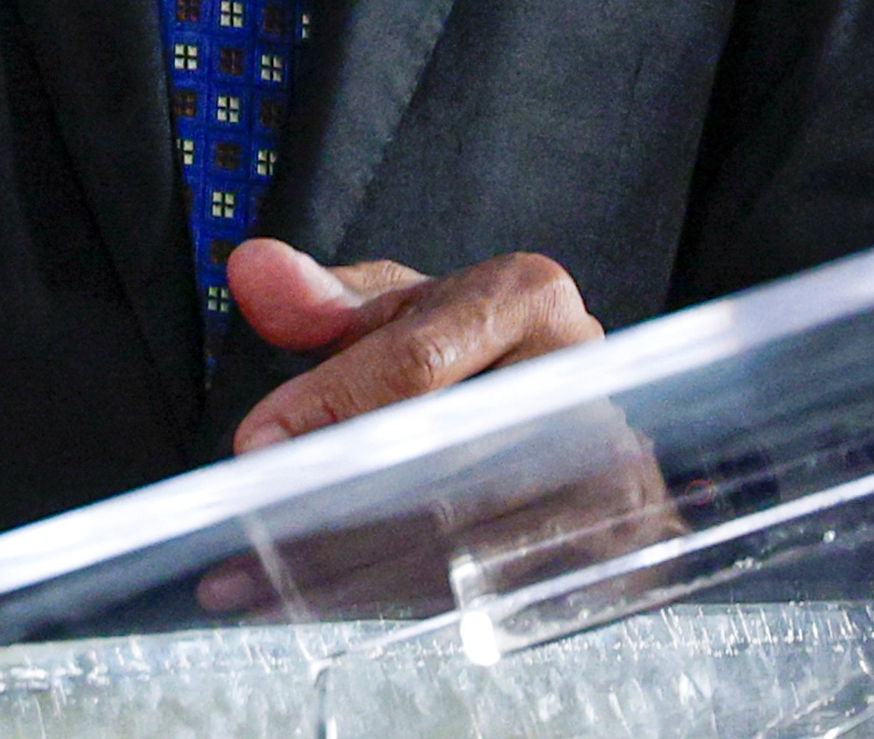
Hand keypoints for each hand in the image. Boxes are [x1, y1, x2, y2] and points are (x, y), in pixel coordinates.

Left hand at [204, 240, 662, 616]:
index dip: (330, 405)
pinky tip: (350, 602)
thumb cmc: (473, 349)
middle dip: (341, 507)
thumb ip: (321, 299)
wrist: (571, 395)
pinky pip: (505, 580)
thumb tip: (251, 271)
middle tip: (254, 543)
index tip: (257, 446)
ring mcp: (612, 454)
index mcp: (524, 297)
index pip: (417, 362)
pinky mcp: (623, 531)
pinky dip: (420, 598)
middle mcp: (578, 370)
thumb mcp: (401, 308)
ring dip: (368, 568)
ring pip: (474, 533)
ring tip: (277, 585)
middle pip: (447, 460)